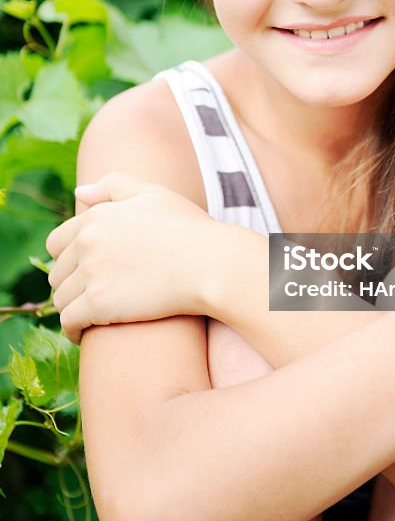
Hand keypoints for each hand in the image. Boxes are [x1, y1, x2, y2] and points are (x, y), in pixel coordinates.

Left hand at [45, 173, 222, 344]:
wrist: (211, 263)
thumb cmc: (190, 229)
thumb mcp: (155, 194)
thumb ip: (115, 186)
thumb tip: (79, 193)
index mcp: (96, 216)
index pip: (57, 242)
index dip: (68, 259)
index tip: (82, 271)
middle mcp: (87, 242)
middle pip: (57, 272)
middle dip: (70, 284)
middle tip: (88, 295)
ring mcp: (91, 273)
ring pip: (60, 299)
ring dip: (71, 308)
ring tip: (88, 316)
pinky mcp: (99, 304)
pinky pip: (68, 321)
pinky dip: (72, 330)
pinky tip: (82, 334)